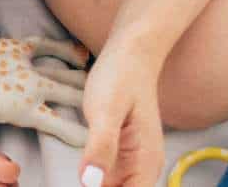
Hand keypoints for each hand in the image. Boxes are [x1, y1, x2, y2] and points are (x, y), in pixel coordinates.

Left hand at [78, 42, 165, 186]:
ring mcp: (133, 162)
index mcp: (146, 163)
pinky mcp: (120, 155)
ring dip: (94, 184)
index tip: (86, 182)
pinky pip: (107, 179)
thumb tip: (90, 182)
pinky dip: (93, 180)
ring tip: (81, 168)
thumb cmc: (121, 76)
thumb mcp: (106, 110)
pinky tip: (82, 171)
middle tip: (81, 170)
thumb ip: (101, 147)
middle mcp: (144, 168)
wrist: (130, 54)